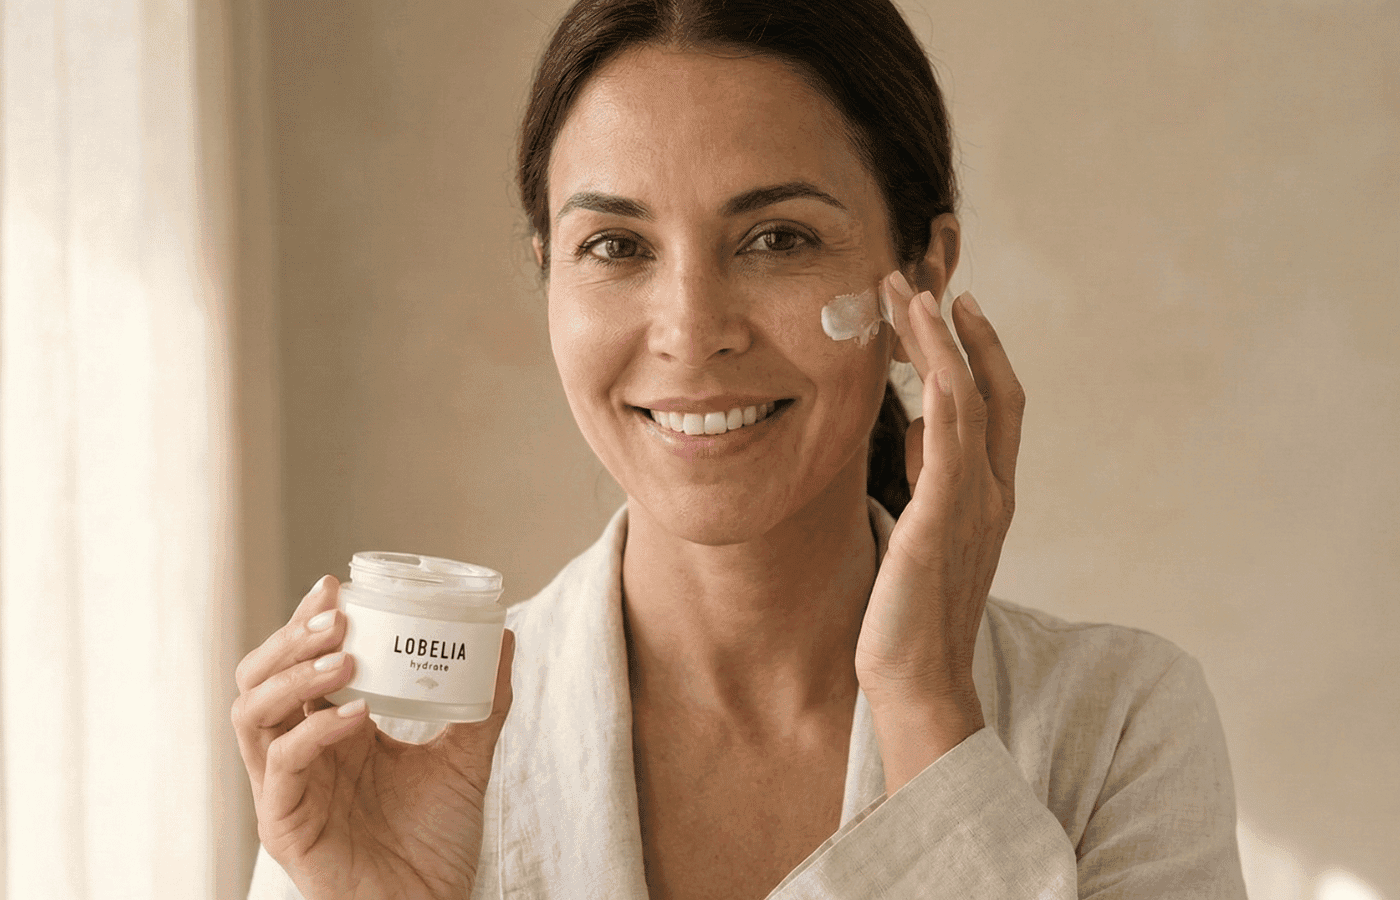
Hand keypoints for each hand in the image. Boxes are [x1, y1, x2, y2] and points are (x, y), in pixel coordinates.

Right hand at [232, 576, 514, 899]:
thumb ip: (483, 701)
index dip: (307, 622)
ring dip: (295, 676)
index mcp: (331, 732)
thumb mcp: (466, 757)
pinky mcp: (284, 826)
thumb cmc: (438, 842)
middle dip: (290, 639)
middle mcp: (299, 754)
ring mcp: (286, 789)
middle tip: (336, 615)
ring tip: (346, 657)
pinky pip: (283, 766)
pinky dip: (317, 731)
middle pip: (259, 678)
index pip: (297, 663)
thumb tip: (503, 636)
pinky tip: (359, 714)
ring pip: (251, 713)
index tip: (335, 585)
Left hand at [854, 273, 1024, 790]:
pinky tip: (921, 348)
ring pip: (967, 399)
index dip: (979, 350)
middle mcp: (991, 493)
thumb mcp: (922, 533)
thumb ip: (929, 480)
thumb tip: (918, 426)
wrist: (918, 684)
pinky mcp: (943, 520)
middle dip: (959, 329)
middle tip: (924, 277)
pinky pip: (950, 437)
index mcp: (987, 497)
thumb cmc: (911, 617)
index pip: (995, 405)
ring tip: (907, 292)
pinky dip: (941, 384)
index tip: (950, 304)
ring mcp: (973, 505)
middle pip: (991, 388)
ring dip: (938, 339)